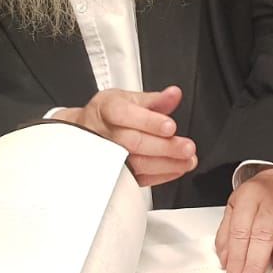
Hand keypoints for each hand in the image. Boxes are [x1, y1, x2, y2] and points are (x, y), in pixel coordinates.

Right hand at [56, 86, 196, 186]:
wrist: (85, 132)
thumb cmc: (107, 114)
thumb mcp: (128, 98)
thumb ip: (154, 99)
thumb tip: (174, 94)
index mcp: (108, 110)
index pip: (125, 115)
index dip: (149, 122)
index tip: (170, 126)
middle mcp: (107, 134)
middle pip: (133, 142)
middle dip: (163, 147)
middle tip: (187, 148)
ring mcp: (110, 157)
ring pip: (136, 164)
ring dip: (166, 164)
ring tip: (187, 160)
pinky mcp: (116, 174)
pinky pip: (138, 179)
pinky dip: (160, 176)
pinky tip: (176, 169)